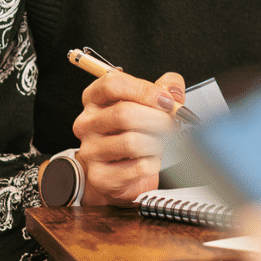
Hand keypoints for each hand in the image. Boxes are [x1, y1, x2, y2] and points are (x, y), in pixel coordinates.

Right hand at [72, 70, 185, 204]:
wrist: (119, 171)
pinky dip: (153, 163)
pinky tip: (151, 160)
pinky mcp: (100, 176)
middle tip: (173, 124)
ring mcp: (90, 151)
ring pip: (132, 142)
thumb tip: (174, 92)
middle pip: (124, 114)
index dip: (145, 90)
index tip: (167, 100)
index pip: (112, 85)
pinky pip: (137, 168)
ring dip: (157, 143)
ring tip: (161, 143)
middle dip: (158, 119)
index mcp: (95, 99)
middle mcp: (87, 123)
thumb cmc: (132, 131)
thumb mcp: (147, 103)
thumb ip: (164, 88)